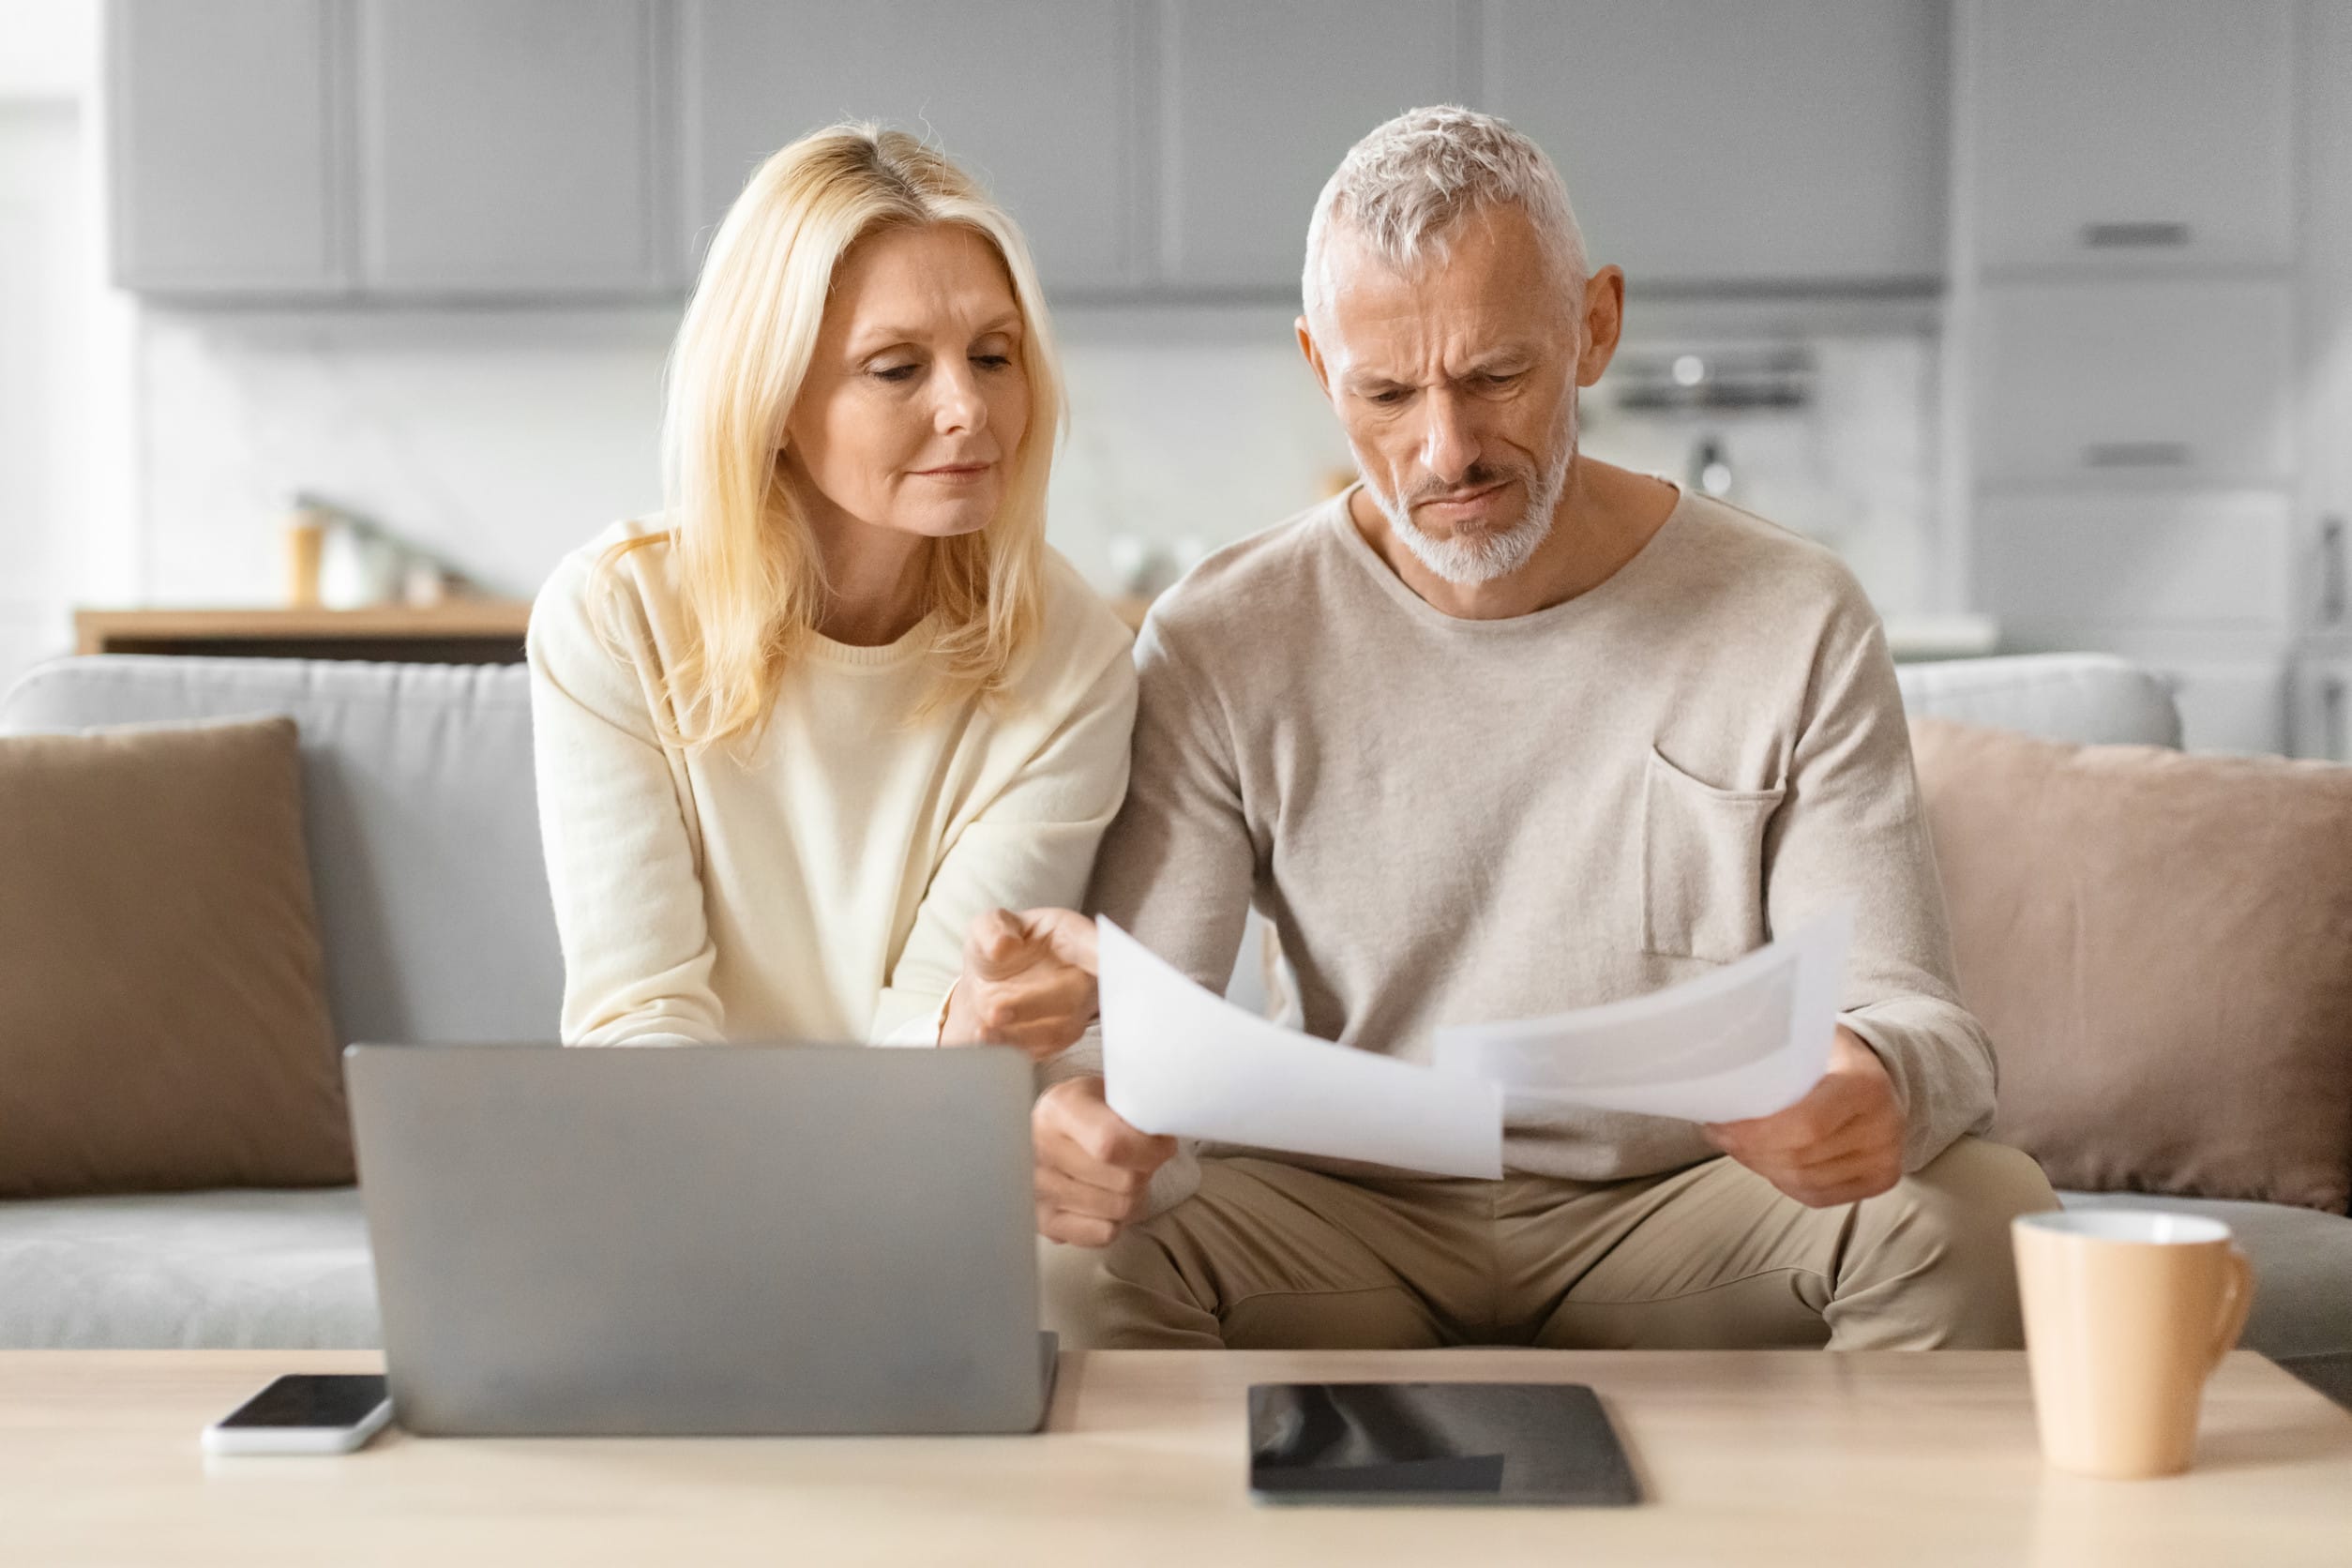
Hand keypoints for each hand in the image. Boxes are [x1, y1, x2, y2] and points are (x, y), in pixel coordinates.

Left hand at [940, 907, 1098, 1060]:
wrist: (990, 982)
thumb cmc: (998, 947)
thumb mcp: (986, 926)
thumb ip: (992, 929)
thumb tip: (1004, 945)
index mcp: (1074, 937)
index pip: (1098, 946)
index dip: (1106, 957)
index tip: (1104, 964)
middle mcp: (1085, 974)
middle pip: (1077, 992)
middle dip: (1036, 1004)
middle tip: (995, 1010)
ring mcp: (1077, 1009)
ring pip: (1061, 1027)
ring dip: (1021, 1032)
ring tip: (984, 1027)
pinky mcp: (1061, 1036)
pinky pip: (1045, 1047)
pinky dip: (1014, 1046)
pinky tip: (987, 1037)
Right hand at [1031, 1075, 1177, 1247]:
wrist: (1054, 1129)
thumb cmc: (1093, 1110)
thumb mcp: (1112, 1091)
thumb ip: (1137, 1106)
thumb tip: (1166, 1126)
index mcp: (1059, 1109)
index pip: (1112, 1143)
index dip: (1150, 1148)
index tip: (1163, 1142)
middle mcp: (1041, 1149)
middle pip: (1125, 1181)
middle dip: (1145, 1170)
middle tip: (1139, 1156)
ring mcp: (1039, 1189)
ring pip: (1120, 1209)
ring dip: (1133, 1195)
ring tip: (1121, 1174)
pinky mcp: (1045, 1222)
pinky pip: (1105, 1233)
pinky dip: (1115, 1220)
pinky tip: (1106, 1197)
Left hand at [1702, 1027, 1903, 1207]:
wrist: (1879, 1073)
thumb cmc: (1829, 1054)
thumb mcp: (1807, 1036)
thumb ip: (1773, 1052)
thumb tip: (1714, 1068)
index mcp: (1865, 1082)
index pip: (1805, 1124)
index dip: (1756, 1132)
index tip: (1719, 1124)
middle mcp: (1884, 1124)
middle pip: (1800, 1156)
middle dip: (1750, 1149)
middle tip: (1719, 1134)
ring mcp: (1885, 1157)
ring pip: (1804, 1179)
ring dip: (1762, 1165)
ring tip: (1739, 1145)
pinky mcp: (1881, 1179)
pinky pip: (1817, 1195)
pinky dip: (1784, 1182)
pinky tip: (1769, 1161)